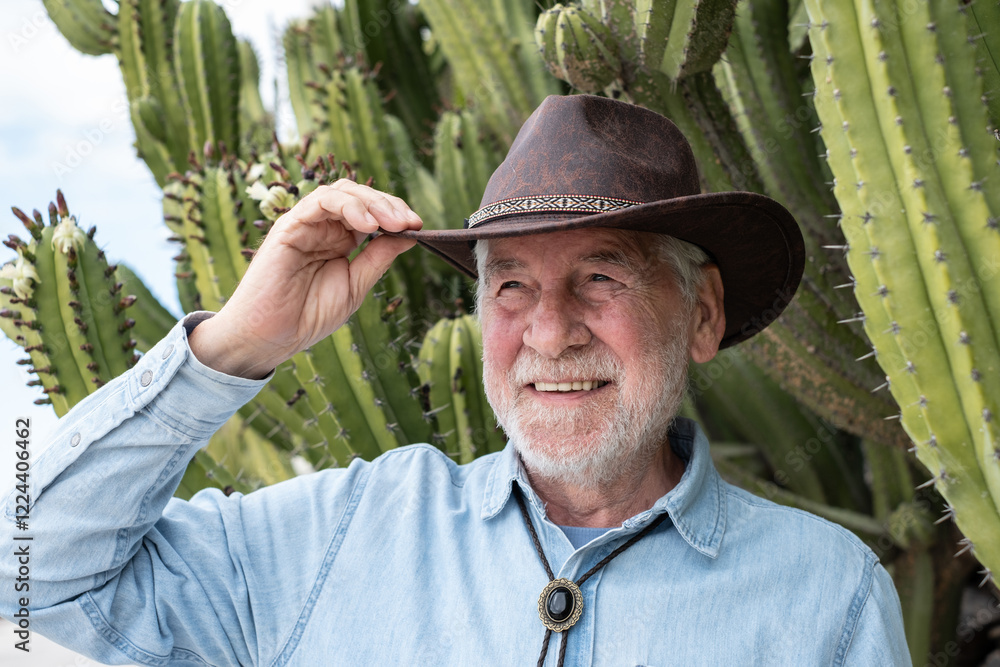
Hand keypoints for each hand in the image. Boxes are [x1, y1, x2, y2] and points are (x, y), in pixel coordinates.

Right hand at [188, 179, 421, 378]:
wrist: (271, 337)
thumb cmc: (308, 315)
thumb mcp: (355, 285)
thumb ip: (378, 258)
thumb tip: (408, 236)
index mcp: (340, 240)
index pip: (371, 212)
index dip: (396, 214)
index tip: (419, 227)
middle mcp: (323, 227)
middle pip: (359, 196)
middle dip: (389, 205)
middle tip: (410, 223)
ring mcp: (306, 225)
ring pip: (341, 192)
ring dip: (372, 202)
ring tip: (393, 222)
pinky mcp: (289, 226)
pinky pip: (319, 202)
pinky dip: (347, 206)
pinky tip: (368, 224)